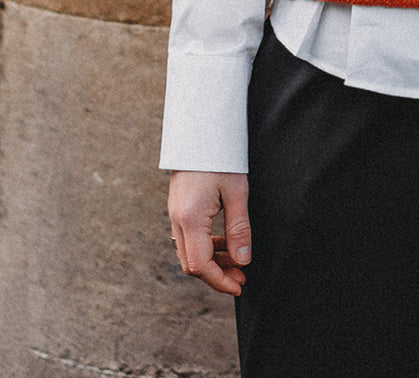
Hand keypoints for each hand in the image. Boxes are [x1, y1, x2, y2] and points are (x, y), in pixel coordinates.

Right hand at [168, 170, 250, 295]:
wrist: (200, 132)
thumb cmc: (220, 158)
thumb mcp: (237, 191)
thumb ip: (239, 228)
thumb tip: (243, 260)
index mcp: (191, 218)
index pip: (200, 265)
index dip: (219, 281)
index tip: (239, 287)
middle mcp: (177, 220)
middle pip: (192, 263)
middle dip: (216, 275)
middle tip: (242, 276)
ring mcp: (175, 215)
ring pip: (189, 253)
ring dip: (212, 262)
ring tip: (237, 262)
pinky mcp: (179, 210)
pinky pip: (189, 239)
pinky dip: (206, 248)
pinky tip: (225, 244)